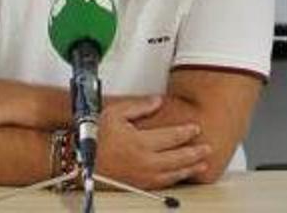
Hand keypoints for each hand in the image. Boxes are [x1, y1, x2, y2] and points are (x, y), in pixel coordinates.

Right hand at [97, 96, 211, 188]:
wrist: (79, 159)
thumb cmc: (94, 136)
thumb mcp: (114, 113)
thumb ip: (139, 106)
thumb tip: (157, 101)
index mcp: (140, 142)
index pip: (172, 136)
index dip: (186, 132)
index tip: (195, 128)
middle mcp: (145, 161)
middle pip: (178, 157)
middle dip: (195, 152)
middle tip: (206, 148)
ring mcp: (142, 176)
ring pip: (174, 173)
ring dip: (190, 168)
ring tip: (201, 164)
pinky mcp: (138, 185)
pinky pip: (163, 184)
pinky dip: (177, 179)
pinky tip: (181, 175)